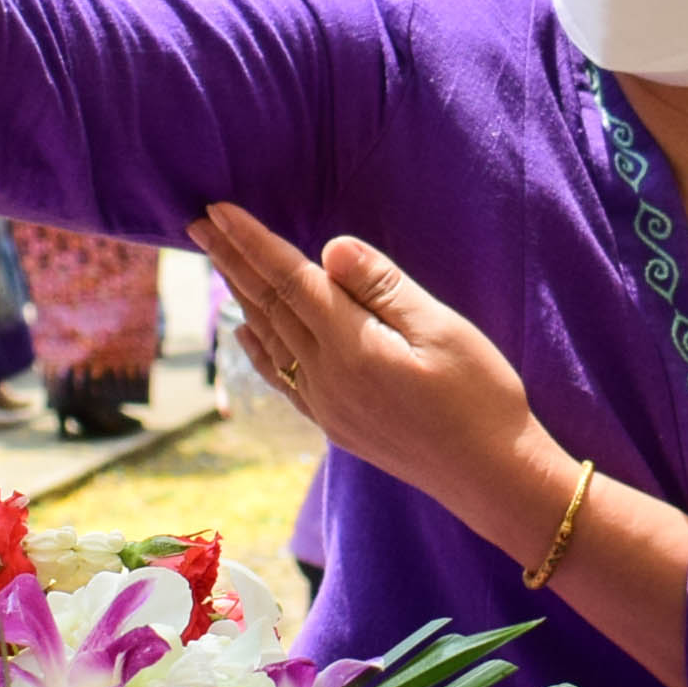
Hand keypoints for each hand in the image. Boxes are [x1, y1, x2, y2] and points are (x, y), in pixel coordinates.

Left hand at [191, 204, 550, 542]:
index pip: (289, 279)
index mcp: (351, 346)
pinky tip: (245, 332)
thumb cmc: (480, 397)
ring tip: (217, 261)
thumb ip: (383, 287)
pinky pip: (281, 375)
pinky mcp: (335, 423)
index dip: (252, 241)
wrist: (491, 477)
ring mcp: (326, 404)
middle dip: (232, 260)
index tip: (217, 209)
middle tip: (196, 223)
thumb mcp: (442, 329)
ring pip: (270, 338)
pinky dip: (257, 346)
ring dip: (241, 296)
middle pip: (267, 305)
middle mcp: (326, 376)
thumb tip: (330, 248)